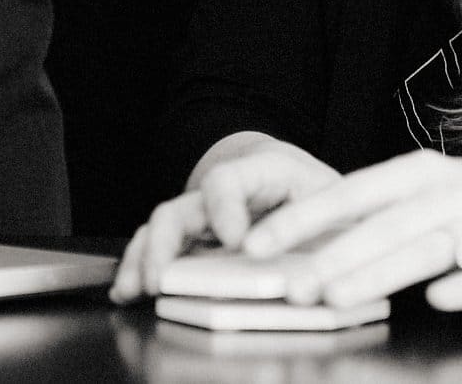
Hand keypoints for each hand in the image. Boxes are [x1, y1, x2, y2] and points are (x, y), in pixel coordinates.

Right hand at [109, 133, 339, 302]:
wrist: (298, 178)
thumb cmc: (317, 191)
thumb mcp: (333, 199)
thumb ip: (324, 227)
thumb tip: (310, 279)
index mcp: (260, 172)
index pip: (228, 180)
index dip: (225, 209)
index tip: (234, 240)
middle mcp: (221, 192)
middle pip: (180, 208)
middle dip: (166, 243)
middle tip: (162, 278)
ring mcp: (202, 214)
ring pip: (162, 229)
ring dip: (143, 259)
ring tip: (134, 289)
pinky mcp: (193, 239)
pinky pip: (159, 248)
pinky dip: (140, 268)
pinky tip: (128, 291)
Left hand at [236, 149, 461, 311]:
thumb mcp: (429, 194)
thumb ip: (377, 213)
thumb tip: (308, 238)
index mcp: (421, 173)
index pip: (351, 192)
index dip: (304, 218)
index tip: (260, 241)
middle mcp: (449, 194)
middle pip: (382, 225)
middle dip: (332, 255)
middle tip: (291, 282)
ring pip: (422, 250)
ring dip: (377, 273)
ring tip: (335, 297)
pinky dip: (457, 288)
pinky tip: (434, 300)